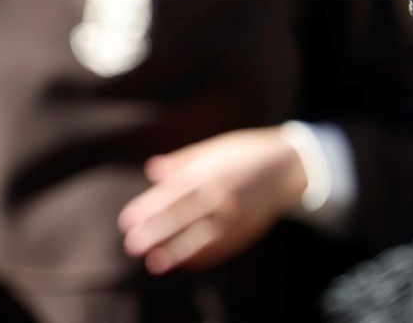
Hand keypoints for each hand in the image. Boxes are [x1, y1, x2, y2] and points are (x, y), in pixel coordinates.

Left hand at [119, 126, 307, 274]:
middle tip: (132, 246)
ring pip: (202, 237)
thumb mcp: (212, 149)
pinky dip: (203, 257)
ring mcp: (235, 215)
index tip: (127, 221)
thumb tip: (152, 170)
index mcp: (208, 172)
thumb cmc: (243, 153)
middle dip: (156, 233)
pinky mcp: (247, 230)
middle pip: (183, 217)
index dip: (148, 208)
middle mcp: (220, 195)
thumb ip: (182, 162)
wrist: (286, 166)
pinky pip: (222, 247)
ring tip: (154, 262)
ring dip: (177, 251)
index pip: (172, 193)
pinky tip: (184, 263)